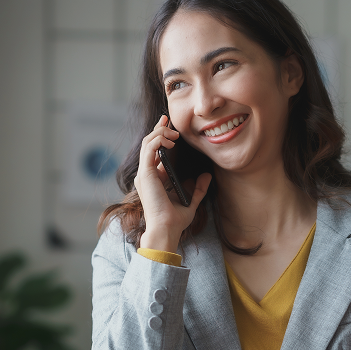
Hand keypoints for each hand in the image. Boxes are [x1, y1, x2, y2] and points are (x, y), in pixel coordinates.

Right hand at [134, 115, 211, 251]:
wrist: (167, 229)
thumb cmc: (175, 220)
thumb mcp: (191, 201)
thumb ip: (197, 189)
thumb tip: (206, 176)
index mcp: (154, 179)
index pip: (154, 152)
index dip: (161, 136)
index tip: (170, 127)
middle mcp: (147, 175)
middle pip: (149, 144)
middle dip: (159, 129)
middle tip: (169, 120)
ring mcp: (144, 173)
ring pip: (147, 142)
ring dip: (160, 133)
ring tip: (174, 133)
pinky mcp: (145, 173)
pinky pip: (149, 148)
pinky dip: (159, 139)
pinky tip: (171, 140)